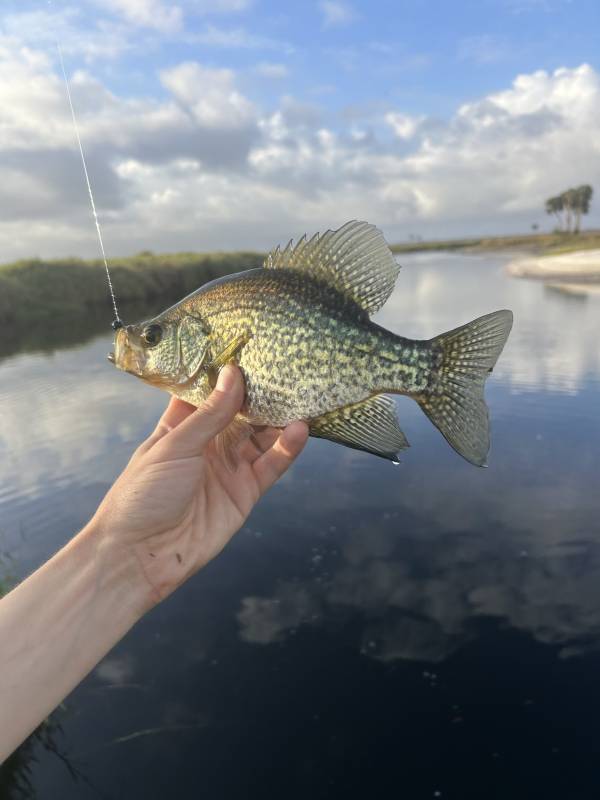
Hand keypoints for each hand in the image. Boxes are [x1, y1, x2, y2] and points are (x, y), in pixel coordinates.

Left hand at [91, 364, 307, 606]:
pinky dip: (287, 448)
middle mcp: (208, 444)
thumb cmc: (143, 494)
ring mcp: (229, 468)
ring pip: (262, 437)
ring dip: (280, 418)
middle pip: (241, 412)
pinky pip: (271, 465)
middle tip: (286, 368)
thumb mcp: (174, 446)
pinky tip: (300, 429)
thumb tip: (234, 375)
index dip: (227, 373)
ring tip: (300, 395)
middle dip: (261, 393)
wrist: (141, 556)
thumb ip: (210, 414)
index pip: (208, 393)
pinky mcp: (245, 493)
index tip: (250, 348)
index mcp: (181, 427)